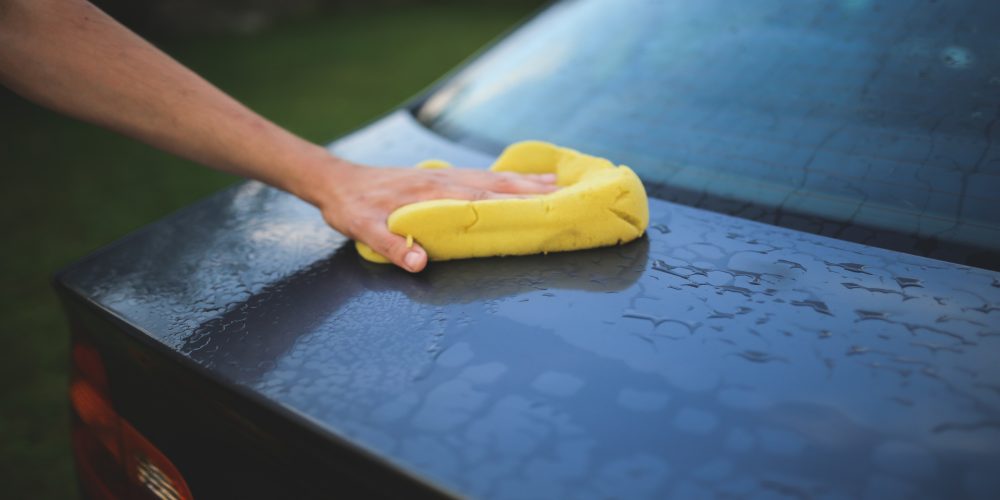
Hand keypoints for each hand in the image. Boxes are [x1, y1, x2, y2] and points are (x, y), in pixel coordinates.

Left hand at [307, 158, 558, 271]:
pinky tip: (516, 180)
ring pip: (492, 177)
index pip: (482, 199)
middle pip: (497, 184)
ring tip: (556, 183)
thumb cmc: (351, 207)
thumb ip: (392, 245)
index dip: (515, 203)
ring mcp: (443, 177)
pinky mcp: (439, 178)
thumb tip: (421, 263)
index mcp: (432, 194)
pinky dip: (504, 177)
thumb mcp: (363, 229)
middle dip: (533, 189)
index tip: (546, 207)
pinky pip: (480, 176)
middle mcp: (444, 181)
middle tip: (567, 194)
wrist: (336, 180)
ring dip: (524, 181)